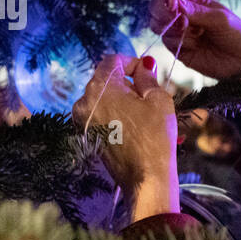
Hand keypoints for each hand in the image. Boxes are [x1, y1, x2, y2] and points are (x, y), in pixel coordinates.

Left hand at [72, 54, 179, 221]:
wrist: (145, 178)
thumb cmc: (155, 137)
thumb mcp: (158, 100)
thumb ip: (148, 77)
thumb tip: (144, 66)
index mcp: (100, 87)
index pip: (113, 60)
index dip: (133, 62)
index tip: (149, 71)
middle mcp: (84, 100)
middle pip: (106, 79)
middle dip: (128, 81)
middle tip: (151, 93)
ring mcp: (82, 119)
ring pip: (104, 98)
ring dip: (123, 98)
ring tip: (146, 112)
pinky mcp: (86, 135)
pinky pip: (101, 114)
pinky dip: (117, 114)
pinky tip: (136, 125)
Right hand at [149, 0, 240, 78]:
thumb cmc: (238, 35)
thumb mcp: (220, 18)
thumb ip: (196, 11)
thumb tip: (173, 1)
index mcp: (195, 0)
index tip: (172, 2)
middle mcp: (184, 13)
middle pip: (158, 5)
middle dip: (164, 10)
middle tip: (179, 18)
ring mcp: (180, 31)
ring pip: (158, 23)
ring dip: (171, 26)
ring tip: (190, 30)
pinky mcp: (179, 49)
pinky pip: (167, 41)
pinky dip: (179, 41)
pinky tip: (195, 44)